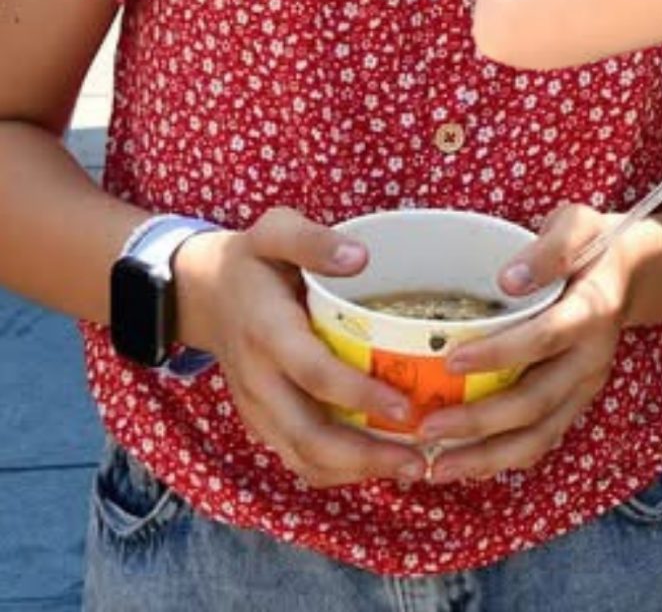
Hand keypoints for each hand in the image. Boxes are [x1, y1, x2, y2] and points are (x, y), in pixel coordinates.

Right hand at [171, 209, 424, 487]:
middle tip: (419, 460)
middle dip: (364, 455)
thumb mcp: (274, 231)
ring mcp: (257, 407)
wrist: (200, 293)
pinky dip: (335, 470)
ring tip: (411, 469)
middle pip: (308, 434)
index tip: (406, 406)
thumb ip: (312, 240)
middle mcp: (259, 381)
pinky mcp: (261, 420)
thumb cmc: (251, 259)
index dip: (358, 394)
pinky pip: (295, 456)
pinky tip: (378, 465)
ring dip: (354, 471)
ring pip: (302, 456)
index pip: (313, 374)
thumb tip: (360, 256)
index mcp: (268, 334)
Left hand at [413, 203, 641, 478]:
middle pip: (536, 401)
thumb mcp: (576, 224)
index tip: (452, 359)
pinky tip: (459, 465)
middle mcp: (592, 359)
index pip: (546, 337)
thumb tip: (508, 281)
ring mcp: (584, 389)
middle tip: (427, 427)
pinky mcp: (572, 405)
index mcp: (592, 311)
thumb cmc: (590, 245)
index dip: (501, 353)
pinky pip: (538, 443)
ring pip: (538, 437)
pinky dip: (499, 460)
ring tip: (436, 468)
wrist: (628, 274)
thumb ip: (550, 248)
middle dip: (480, 421)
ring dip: (486, 457)